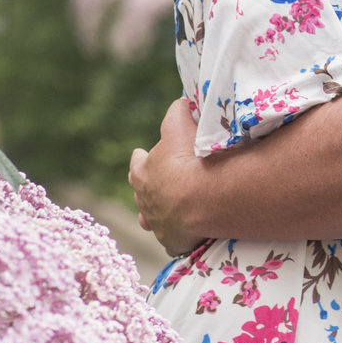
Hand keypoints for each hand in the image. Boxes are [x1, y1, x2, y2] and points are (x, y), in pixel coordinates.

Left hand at [129, 98, 206, 252]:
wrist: (203, 198)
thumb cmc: (191, 159)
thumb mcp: (181, 125)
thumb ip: (177, 112)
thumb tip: (179, 101)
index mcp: (143, 171)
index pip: (138, 163)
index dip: (141, 159)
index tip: (141, 155)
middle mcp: (145, 199)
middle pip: (141, 193)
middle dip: (146, 188)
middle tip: (154, 184)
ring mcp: (157, 223)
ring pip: (150, 219)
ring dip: (155, 215)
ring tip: (159, 215)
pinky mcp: (172, 241)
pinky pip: (171, 240)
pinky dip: (175, 236)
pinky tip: (182, 235)